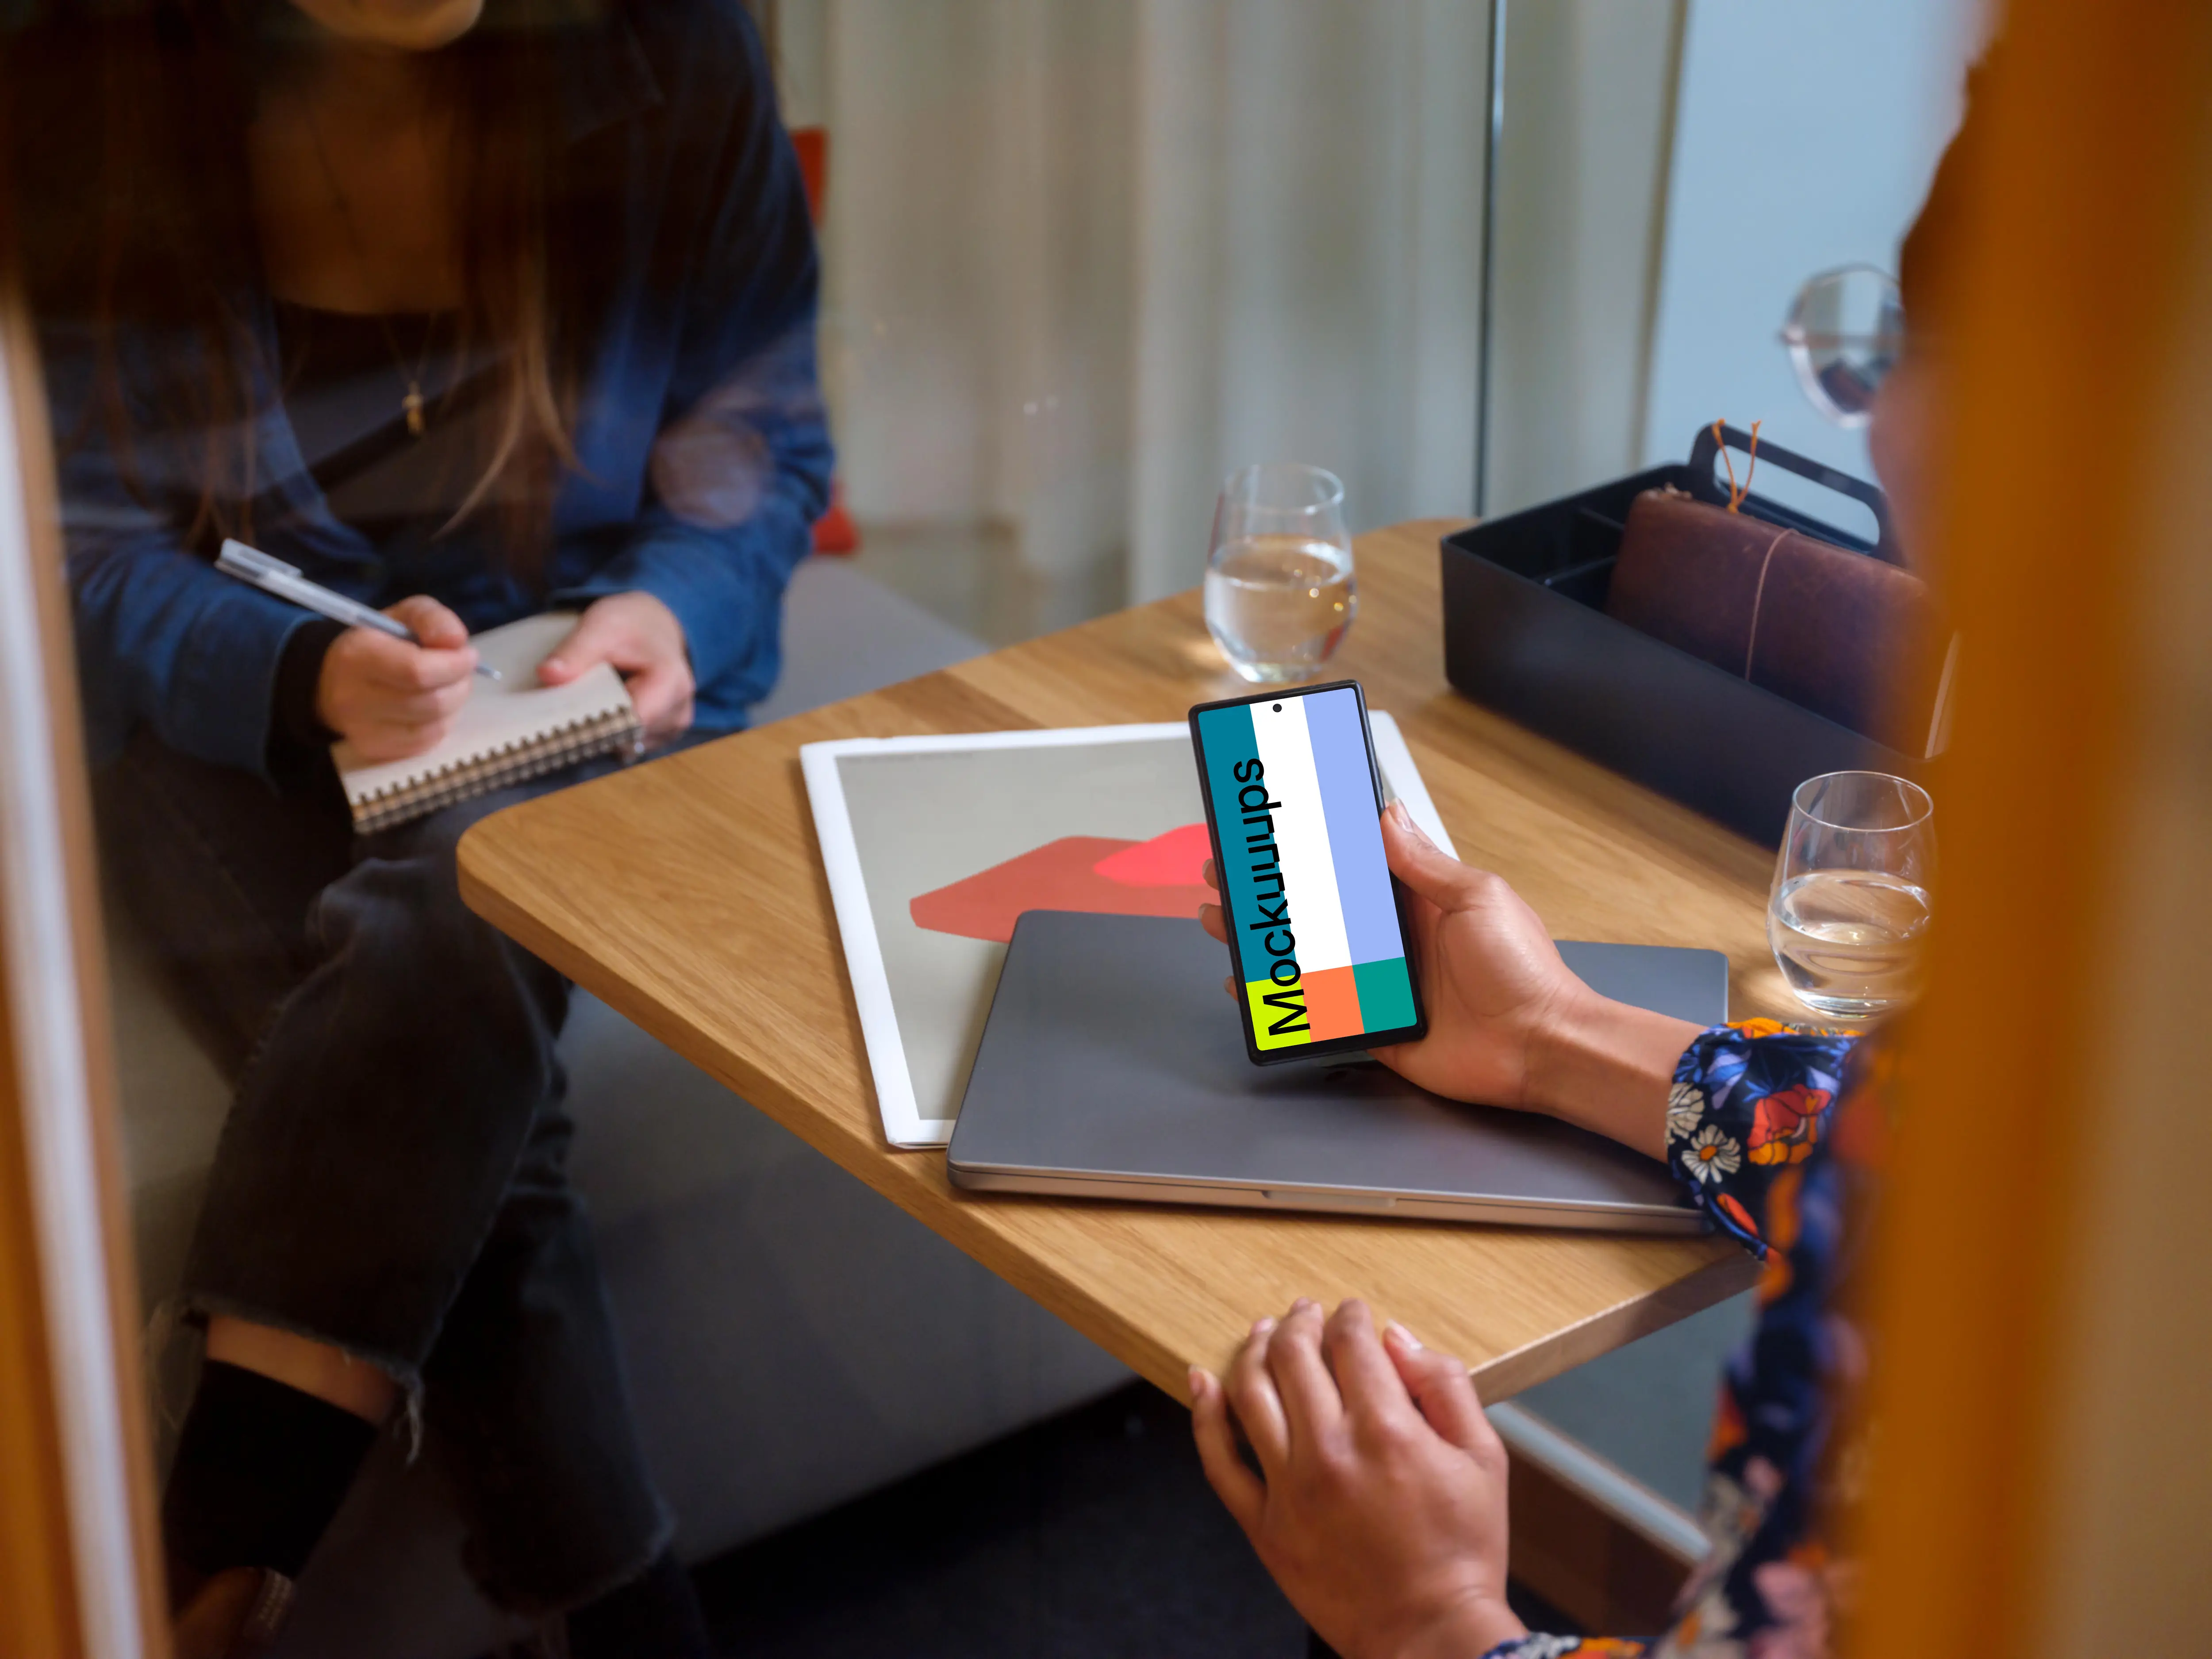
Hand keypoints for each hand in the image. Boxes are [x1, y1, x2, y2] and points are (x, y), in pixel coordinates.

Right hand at [315, 594, 478, 762]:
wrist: (337, 678)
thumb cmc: (380, 641)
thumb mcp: (406, 615)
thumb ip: (433, 619)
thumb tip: (456, 642)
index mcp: (358, 656)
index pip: (417, 671)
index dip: (453, 665)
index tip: (468, 655)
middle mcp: (354, 697)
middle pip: (431, 703)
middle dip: (459, 685)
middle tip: (462, 670)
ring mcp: (363, 730)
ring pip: (433, 727)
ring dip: (454, 705)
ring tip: (449, 686)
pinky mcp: (375, 750)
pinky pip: (426, 743)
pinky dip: (441, 723)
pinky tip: (435, 707)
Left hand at [538, 591, 693, 738]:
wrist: (655, 625)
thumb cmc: (631, 624)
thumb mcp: (601, 626)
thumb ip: (575, 651)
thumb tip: (547, 674)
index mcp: (670, 682)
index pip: (629, 722)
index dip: (596, 723)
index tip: (565, 716)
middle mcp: (679, 710)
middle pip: (627, 736)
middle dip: (596, 726)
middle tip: (571, 705)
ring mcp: (674, 725)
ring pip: (628, 744)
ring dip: (604, 730)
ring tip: (591, 702)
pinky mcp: (665, 733)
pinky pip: (632, 744)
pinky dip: (614, 733)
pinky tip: (606, 709)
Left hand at [1190, 1299, 1524, 1658]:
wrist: (1431, 1636)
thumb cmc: (1464, 1551)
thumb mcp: (1483, 1459)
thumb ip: (1444, 1386)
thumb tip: (1398, 1339)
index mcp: (1386, 1430)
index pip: (1351, 1342)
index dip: (1349, 1315)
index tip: (1350, 1312)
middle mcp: (1329, 1451)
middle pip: (1294, 1356)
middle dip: (1300, 1322)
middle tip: (1305, 1313)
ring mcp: (1289, 1489)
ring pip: (1250, 1392)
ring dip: (1254, 1350)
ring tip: (1264, 1333)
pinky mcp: (1263, 1525)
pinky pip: (1218, 1460)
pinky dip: (1205, 1414)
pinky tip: (1202, 1382)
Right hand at [1199, 802, 1695, 1156]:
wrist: (1541, 1047)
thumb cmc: (1524, 971)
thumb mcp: (1476, 899)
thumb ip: (1425, 863)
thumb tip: (1387, 817)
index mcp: (1419, 902)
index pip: (1354, 864)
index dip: (1315, 845)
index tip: (1276, 824)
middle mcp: (1395, 941)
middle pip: (1318, 910)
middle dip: (1271, 890)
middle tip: (1228, 870)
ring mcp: (1381, 984)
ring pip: (1307, 958)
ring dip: (1264, 940)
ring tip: (1224, 919)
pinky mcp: (1376, 1027)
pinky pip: (1318, 1013)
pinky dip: (1281, 1002)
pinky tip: (1249, 987)